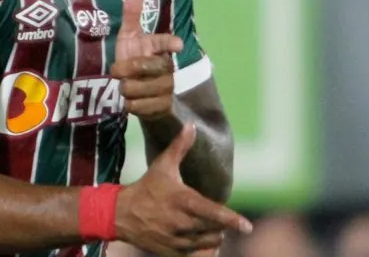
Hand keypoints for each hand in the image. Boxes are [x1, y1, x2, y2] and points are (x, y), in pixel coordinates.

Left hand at [113, 0, 181, 120]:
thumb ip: (132, 12)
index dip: (170, 43)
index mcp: (159, 47)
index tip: (176, 44)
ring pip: (143, 88)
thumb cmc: (132, 59)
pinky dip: (132, 105)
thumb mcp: (129, 36)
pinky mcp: (164, 107)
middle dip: (128, 70)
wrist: (138, 94)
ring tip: (125, 87)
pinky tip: (131, 102)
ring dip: (127, 89)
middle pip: (148, 67)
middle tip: (117, 72)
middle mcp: (168, 66)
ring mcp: (168, 87)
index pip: (166, 42)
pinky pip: (143, 107)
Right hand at [115, 124, 251, 256]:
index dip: (231, 219)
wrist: (121, 214)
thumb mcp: (162, 165)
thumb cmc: (147, 187)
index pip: (211, 212)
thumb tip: (191, 125)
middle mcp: (180, 222)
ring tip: (207, 224)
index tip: (248, 226)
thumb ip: (180, 146)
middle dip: (222, 223)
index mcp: (181, 200)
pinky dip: (202, 246)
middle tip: (215, 214)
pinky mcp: (171, 252)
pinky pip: (196, 253)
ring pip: (209, 242)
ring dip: (214, 234)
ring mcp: (176, 240)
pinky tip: (197, 235)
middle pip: (215, 229)